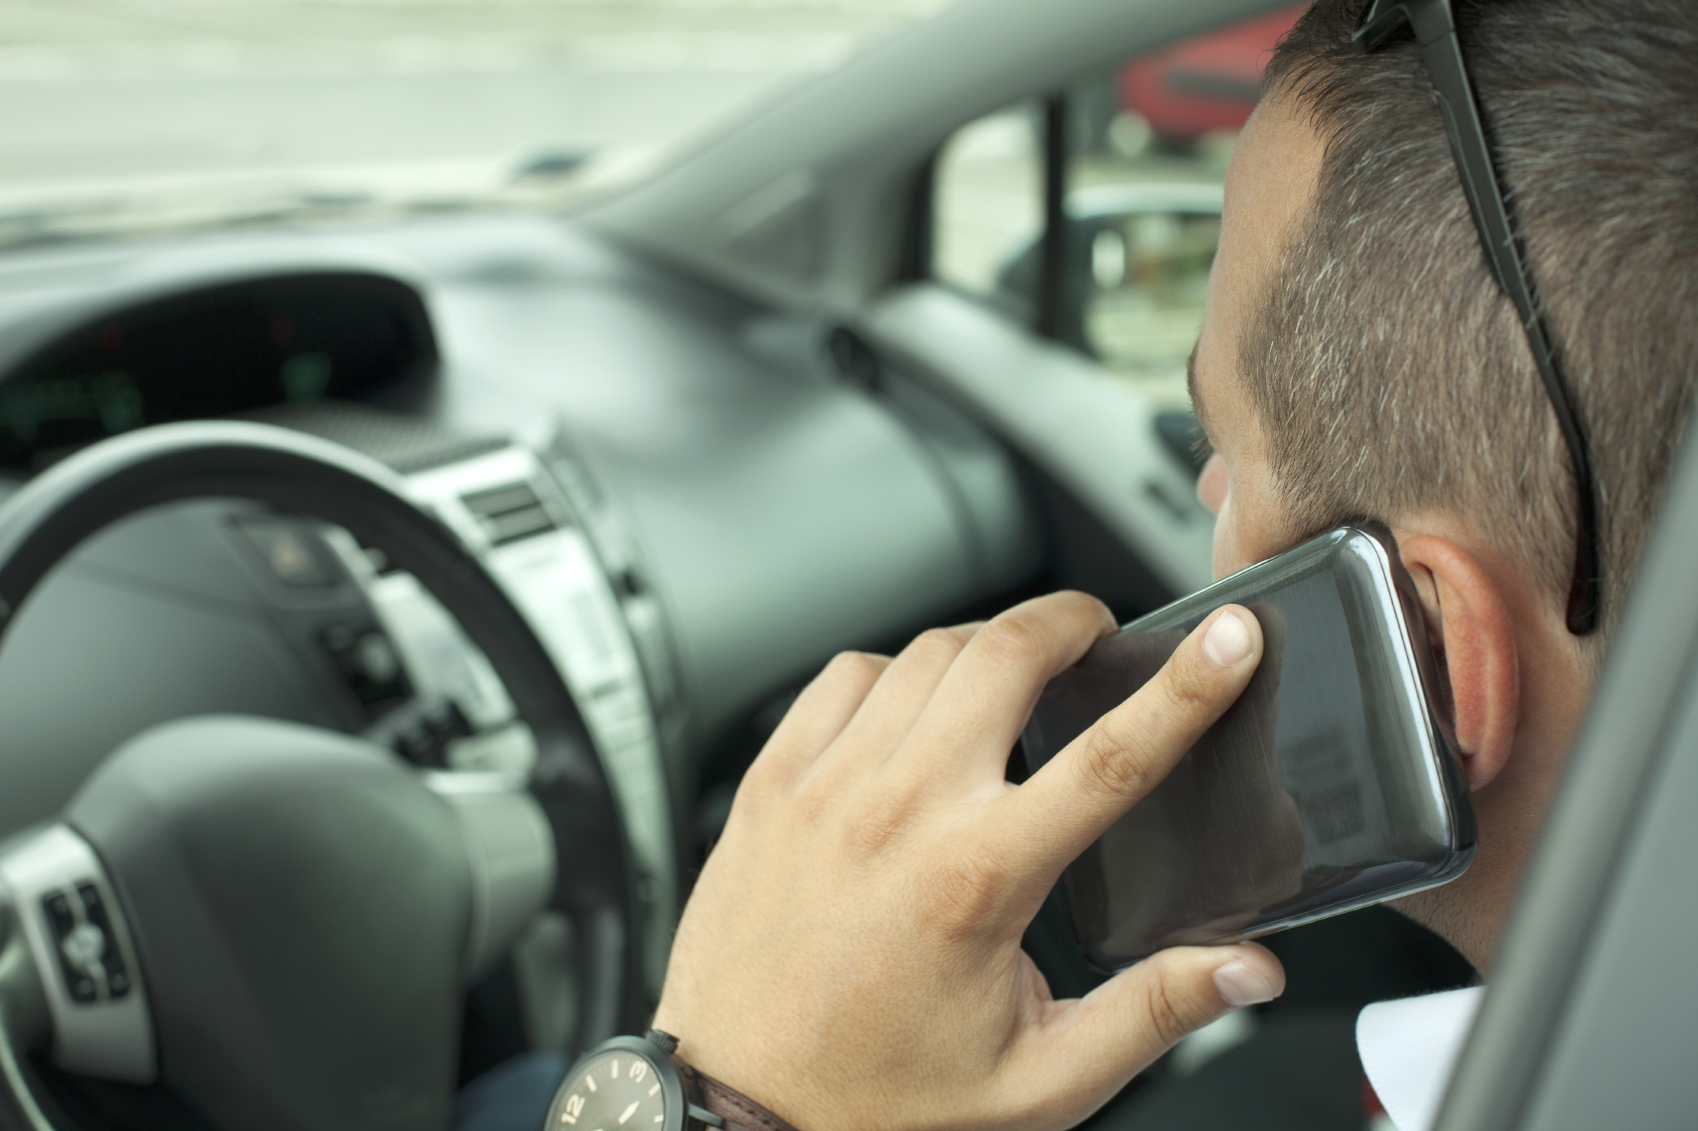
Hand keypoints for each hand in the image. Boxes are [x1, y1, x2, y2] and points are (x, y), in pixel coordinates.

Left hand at [653, 592, 1284, 1130]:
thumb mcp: (1040, 1079)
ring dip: (984, 643)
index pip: (1113, 756)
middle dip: (1069, 620)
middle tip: (1097, 636)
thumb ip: (1152, 1010)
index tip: (1229, 639)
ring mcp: (826, 788)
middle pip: (1005, 654)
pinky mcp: (770, 784)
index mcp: (978, 880)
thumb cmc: (878, 1102)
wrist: (739, 1113)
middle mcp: (899, 814)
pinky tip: (912, 705)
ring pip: (925, 652)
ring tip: (1014, 671)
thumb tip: (1246, 970)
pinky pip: (843, 677)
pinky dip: (894, 670)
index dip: (1187, 686)